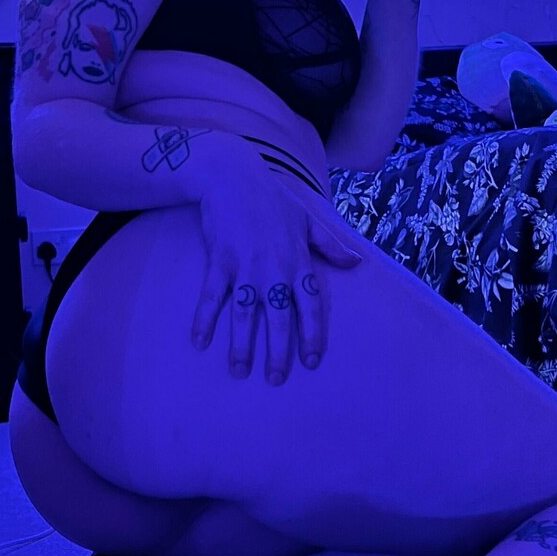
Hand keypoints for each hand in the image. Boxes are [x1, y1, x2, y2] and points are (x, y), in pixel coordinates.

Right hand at [192, 156, 361, 382]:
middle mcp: (274, 269)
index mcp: (298, 261)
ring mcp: (245, 266)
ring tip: (239, 372)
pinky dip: (204, 319)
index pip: (310, 305)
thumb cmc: (272, 199)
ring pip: (245, 313)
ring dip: (241, 344)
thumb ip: (330, 245)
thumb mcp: (307, 220)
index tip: (311, 361)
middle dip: (278, 351)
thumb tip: (357, 263)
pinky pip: (211, 296)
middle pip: (278, 317)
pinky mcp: (220, 261)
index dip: (311, 334)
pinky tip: (199, 342)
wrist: (233, 176)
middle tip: (276, 379)